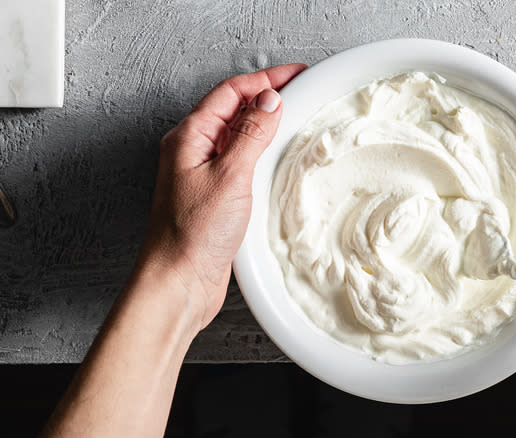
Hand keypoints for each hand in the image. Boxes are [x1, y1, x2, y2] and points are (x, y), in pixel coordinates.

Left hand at [136, 63, 306, 331]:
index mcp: (189, 137)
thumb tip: (269, 101)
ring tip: (295, 117)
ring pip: (238, 134)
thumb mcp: (229, 177)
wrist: (179, 282)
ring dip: (265, 122)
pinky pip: (241, 160)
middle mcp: (194, 151)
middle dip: (267, 95)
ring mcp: (204, 172)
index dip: (266, 79)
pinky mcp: (216, 194)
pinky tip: (278, 157)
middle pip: (234, 108)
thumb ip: (250, 135)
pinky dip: (262, 150)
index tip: (296, 74)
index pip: (231, 92)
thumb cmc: (192, 235)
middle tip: (301, 90)